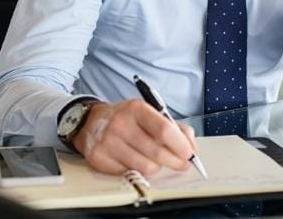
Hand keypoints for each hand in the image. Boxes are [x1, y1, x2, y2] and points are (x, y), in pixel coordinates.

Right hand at [70, 99, 196, 175]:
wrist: (91, 121)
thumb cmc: (127, 119)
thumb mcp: (149, 113)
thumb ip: (174, 127)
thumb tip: (191, 147)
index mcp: (136, 109)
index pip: (164, 130)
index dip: (181, 146)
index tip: (189, 153)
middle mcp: (120, 124)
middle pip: (157, 153)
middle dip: (175, 162)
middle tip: (181, 164)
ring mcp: (108, 142)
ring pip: (145, 167)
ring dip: (156, 167)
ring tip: (154, 160)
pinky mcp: (99, 158)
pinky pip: (129, 173)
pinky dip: (137, 170)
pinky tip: (133, 160)